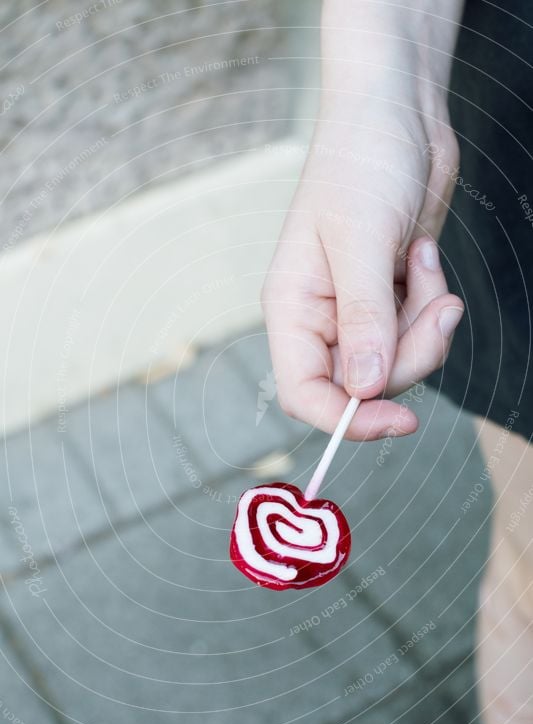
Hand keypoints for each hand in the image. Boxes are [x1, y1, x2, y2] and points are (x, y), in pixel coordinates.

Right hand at [262, 1, 463, 440]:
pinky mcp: (389, 299)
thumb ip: (364, 319)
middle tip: (439, 309)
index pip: (305, 393)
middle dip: (411, 356)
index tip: (402, 420)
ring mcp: (356, 311)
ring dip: (427, 325)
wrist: (396, 114)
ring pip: (397, 363)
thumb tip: (365, 390)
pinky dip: (433, 305)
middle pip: (364, 386)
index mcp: (292, 310)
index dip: (348, 418)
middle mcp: (320, 319)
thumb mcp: (361, 241)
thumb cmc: (361, 163)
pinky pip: (417, 333)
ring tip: (425, 263)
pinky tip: (424, 255)